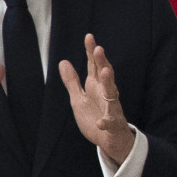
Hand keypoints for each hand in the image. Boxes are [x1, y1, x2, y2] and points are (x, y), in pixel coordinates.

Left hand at [59, 33, 134, 164]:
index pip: (94, 66)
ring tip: (104, 71)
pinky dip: (106, 122)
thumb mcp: (79, 98)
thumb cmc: (94, 116)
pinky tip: (100, 122)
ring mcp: (111, 108)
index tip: (89, 36)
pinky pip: (110, 122)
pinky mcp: (113, 124)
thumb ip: (72, 81)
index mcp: (96, 87)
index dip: (91, 52)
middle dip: (102, 62)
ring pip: (112, 94)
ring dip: (108, 83)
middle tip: (99, 49)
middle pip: (105, 75)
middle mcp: (106, 94)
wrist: (109, 140)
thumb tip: (63, 61)